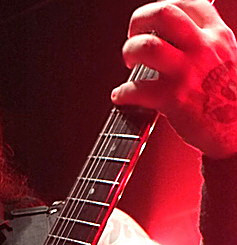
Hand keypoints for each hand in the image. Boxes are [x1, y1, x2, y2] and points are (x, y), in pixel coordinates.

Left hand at [111, 0, 236, 157]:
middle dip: (139, 20)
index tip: (151, 21)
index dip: (162, 5)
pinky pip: (137, 89)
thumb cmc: (227, 99)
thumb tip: (174, 37)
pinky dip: (122, 92)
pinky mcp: (173, 100)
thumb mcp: (226, 58)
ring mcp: (187, 73)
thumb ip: (204, 43)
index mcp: (217, 35)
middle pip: (163, 13)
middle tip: (132, 36)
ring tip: (128, 63)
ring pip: (147, 46)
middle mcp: (202, 48)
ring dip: (129, 51)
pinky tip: (120, 96)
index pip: (187, 2)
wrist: (236, 131)